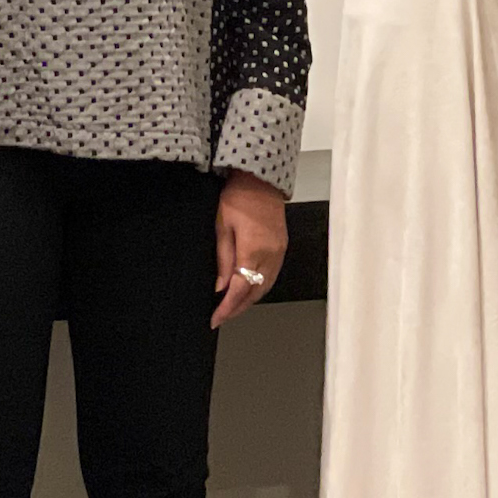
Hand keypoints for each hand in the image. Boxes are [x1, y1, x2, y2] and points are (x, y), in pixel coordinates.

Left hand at [212, 170, 287, 327]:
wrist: (260, 179)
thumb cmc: (238, 197)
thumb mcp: (222, 228)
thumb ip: (223, 261)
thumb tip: (220, 287)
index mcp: (254, 251)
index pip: (240, 290)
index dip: (227, 308)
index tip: (215, 319)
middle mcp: (270, 255)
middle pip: (255, 293)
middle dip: (238, 308)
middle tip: (221, 316)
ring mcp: (279, 252)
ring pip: (265, 287)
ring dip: (249, 300)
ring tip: (232, 306)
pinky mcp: (282, 247)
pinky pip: (272, 276)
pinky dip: (259, 288)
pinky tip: (248, 289)